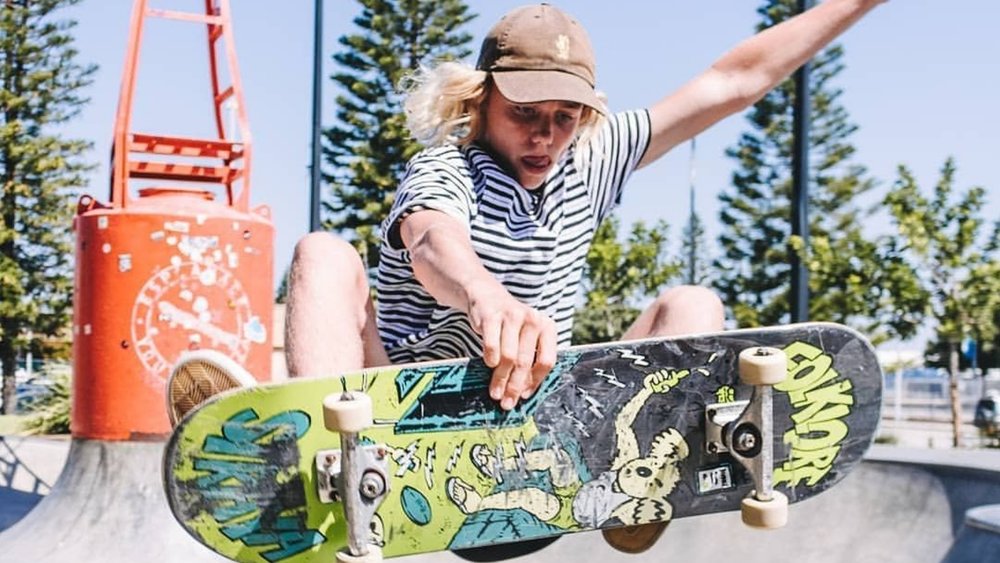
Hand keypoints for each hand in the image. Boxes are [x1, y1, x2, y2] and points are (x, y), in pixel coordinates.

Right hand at [467, 284, 556, 410]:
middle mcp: (534, 320)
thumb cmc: (510, 326)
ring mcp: (513, 316)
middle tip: (506, 403)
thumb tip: (521, 394)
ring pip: (508, 357)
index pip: (546, 361)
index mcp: (548, 327)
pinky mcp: (492, 316)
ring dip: (500, 379)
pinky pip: (491, 346)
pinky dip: (490, 360)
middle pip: (525, 362)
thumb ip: (528, 360)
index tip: (524, 396)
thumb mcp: (525, 337)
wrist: (487, 297)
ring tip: (495, 392)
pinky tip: (489, 365)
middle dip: (514, 386)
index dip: (535, 382)